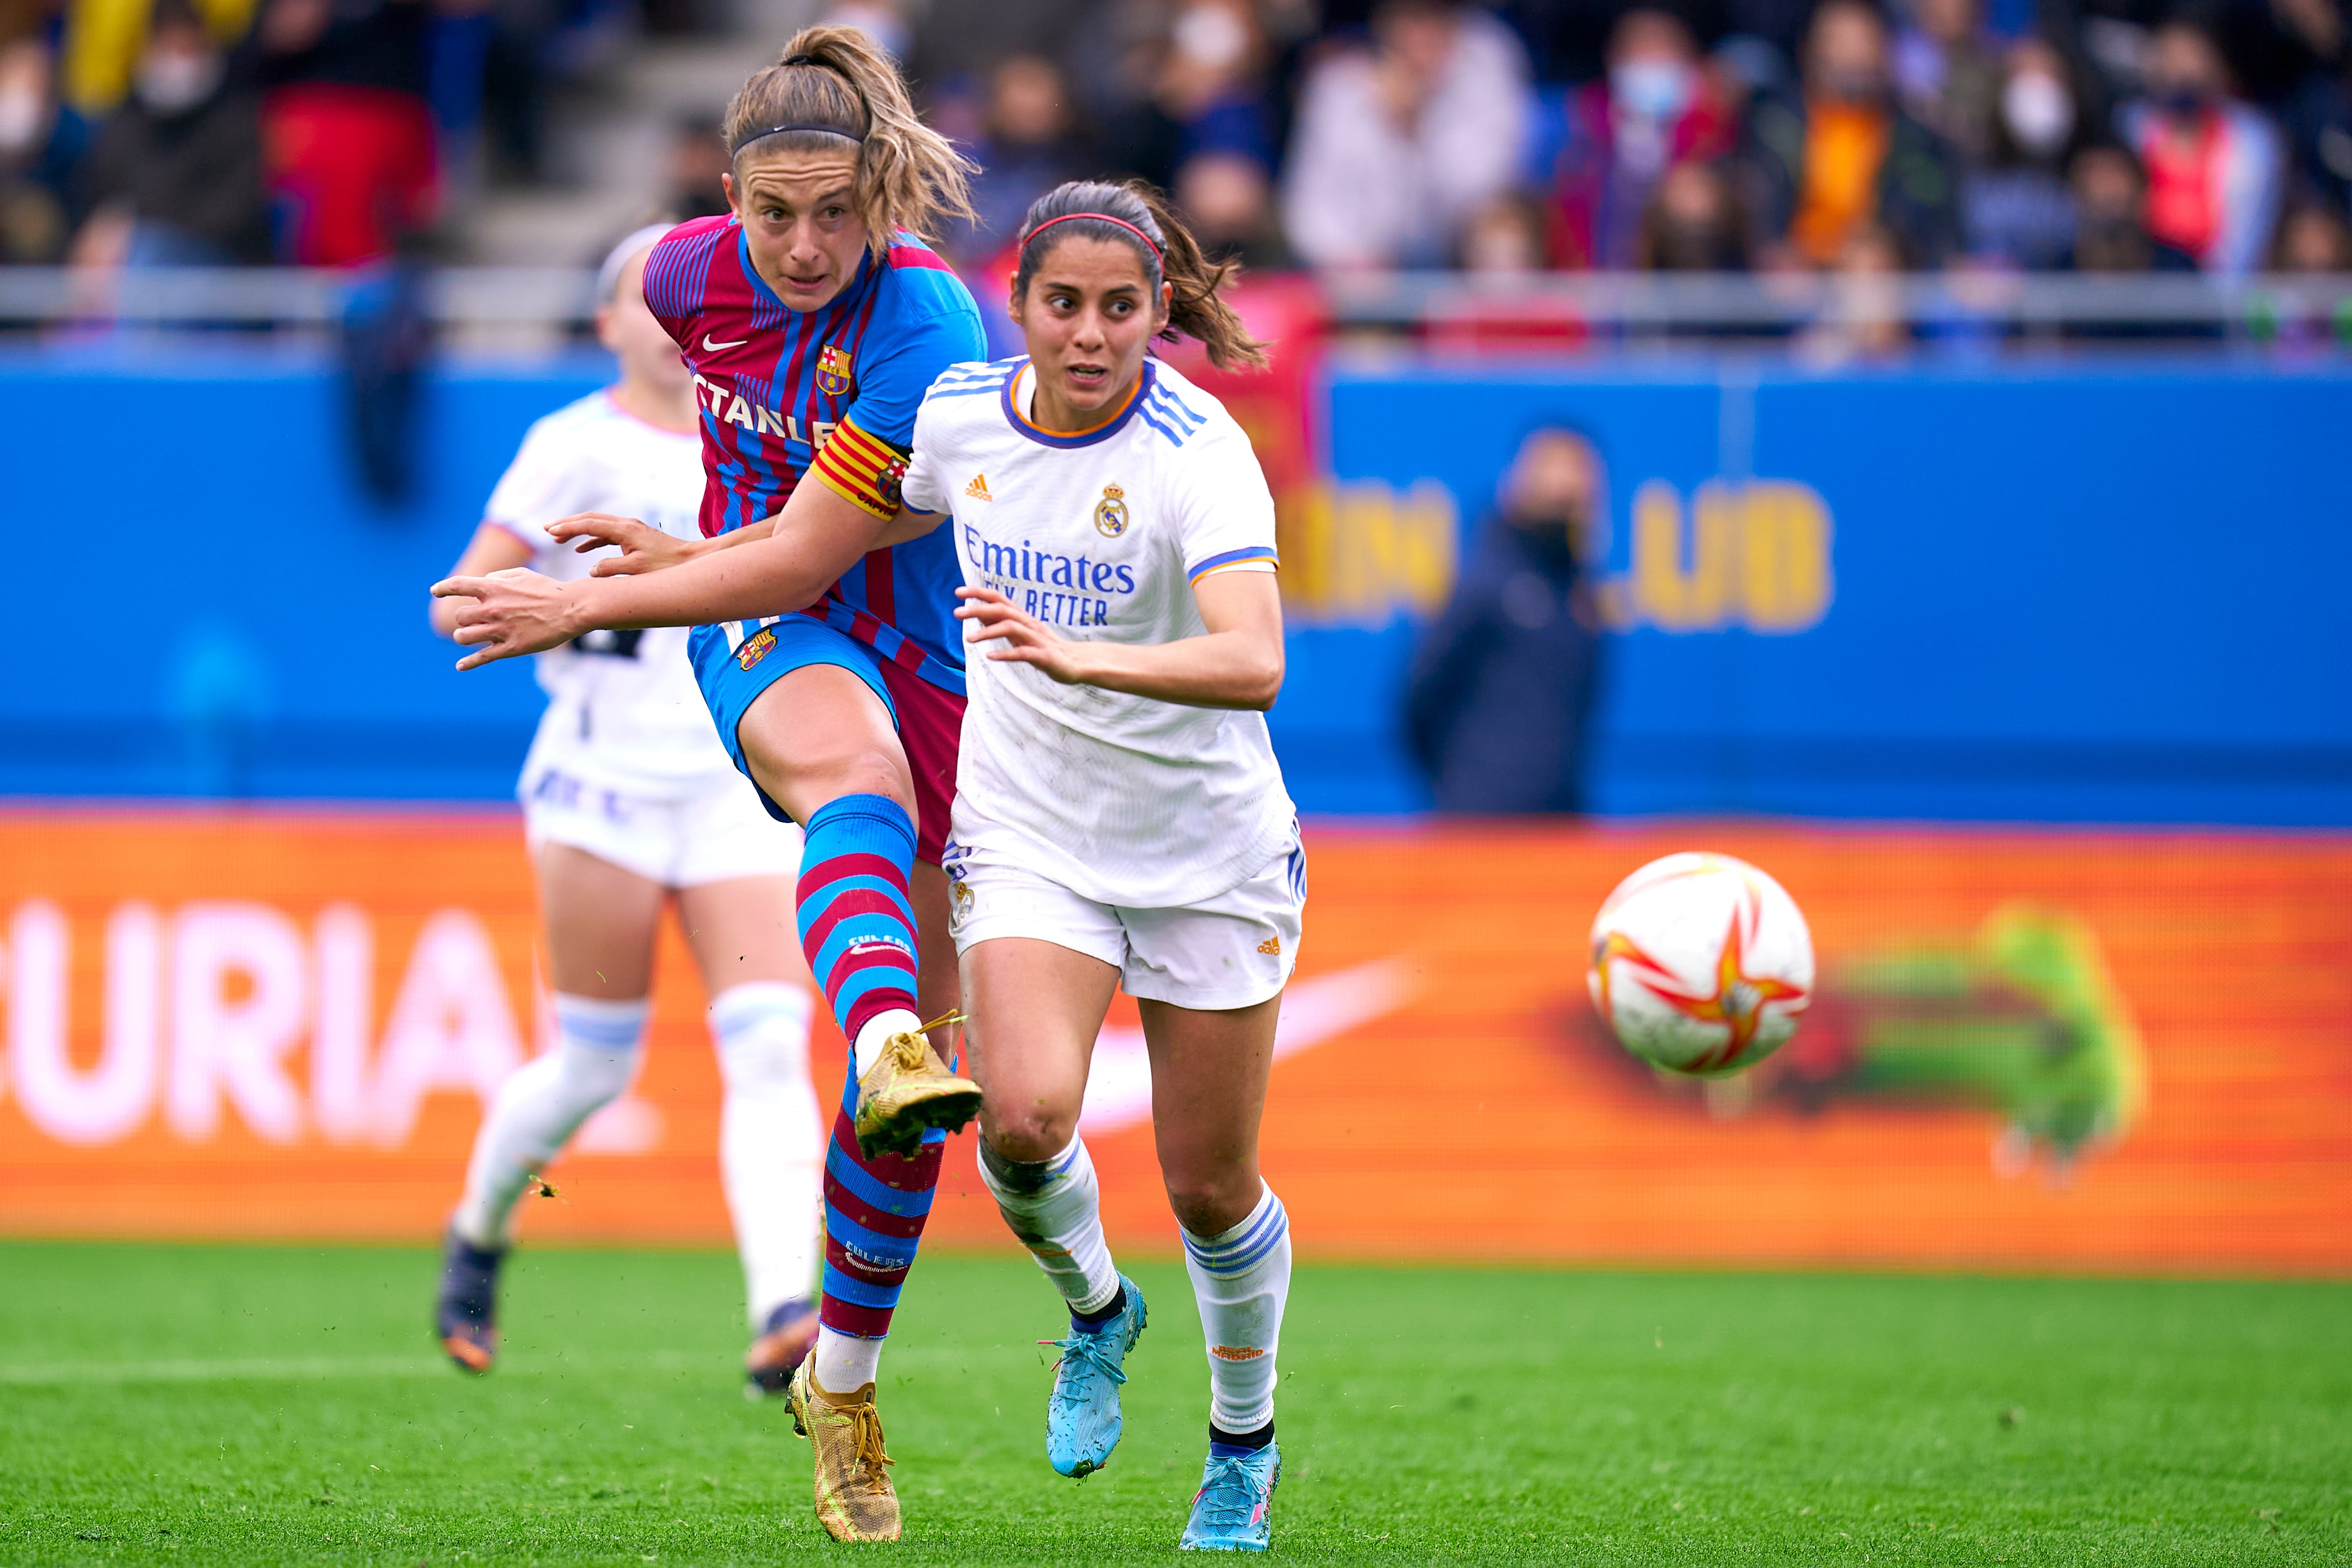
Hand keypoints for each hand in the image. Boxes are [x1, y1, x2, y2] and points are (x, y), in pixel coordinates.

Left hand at [430, 567, 582, 669]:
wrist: (571, 609)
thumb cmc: (548, 589)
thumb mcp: (522, 575)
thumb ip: (498, 577)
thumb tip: (482, 583)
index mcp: (493, 588)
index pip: (457, 585)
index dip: (443, 588)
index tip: (435, 592)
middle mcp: (492, 609)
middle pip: (461, 616)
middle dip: (464, 618)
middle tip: (473, 619)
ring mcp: (500, 630)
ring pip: (464, 636)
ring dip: (464, 636)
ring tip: (470, 635)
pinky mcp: (511, 648)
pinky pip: (482, 657)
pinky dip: (468, 663)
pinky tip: (460, 666)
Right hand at [546, 512, 701, 576]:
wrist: (691, 560)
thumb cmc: (666, 567)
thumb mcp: (636, 571)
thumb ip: (610, 569)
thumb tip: (591, 570)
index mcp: (624, 530)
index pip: (589, 524)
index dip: (568, 527)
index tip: (550, 531)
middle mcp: (626, 525)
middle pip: (590, 519)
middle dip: (568, 524)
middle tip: (547, 529)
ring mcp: (631, 529)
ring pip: (598, 526)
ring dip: (578, 531)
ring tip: (558, 539)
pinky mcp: (634, 537)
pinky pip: (607, 535)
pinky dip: (592, 540)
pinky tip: (581, 550)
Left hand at [954, 586, 1094, 685]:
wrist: (1076, 663)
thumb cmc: (1044, 647)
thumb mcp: (1020, 634)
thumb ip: (1000, 623)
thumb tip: (979, 613)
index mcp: (1022, 617)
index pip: (999, 598)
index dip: (979, 593)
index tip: (958, 592)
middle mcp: (1028, 624)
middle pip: (1002, 609)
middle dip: (979, 608)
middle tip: (957, 613)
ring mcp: (1037, 639)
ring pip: (1011, 628)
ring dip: (989, 632)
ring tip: (969, 639)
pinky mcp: (1044, 656)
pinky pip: (1023, 653)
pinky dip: (1006, 653)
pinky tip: (990, 656)